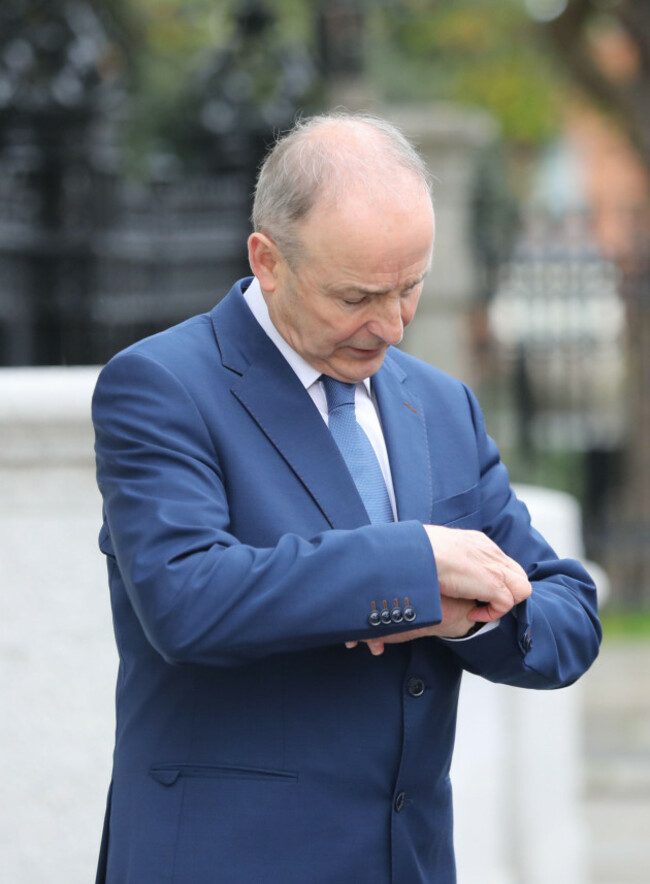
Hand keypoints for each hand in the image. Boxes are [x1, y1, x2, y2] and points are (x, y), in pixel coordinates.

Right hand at [345, 527, 531, 655]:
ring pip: (520, 589)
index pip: (499, 561)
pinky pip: (507, 604)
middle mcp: (491, 552)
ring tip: (478, 609)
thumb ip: (441, 556)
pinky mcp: (494, 584)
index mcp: (477, 542)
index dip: (491, 580)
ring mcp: (495, 568)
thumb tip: (427, 563)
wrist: (420, 551)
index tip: (473, 591)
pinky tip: (472, 613)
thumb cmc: (418, 549)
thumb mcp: (433, 549)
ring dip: (502, 603)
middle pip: (516, 574)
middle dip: (503, 592)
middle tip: (480, 603)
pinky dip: (492, 613)